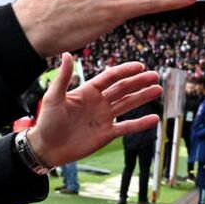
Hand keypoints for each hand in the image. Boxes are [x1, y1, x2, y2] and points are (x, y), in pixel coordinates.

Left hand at [27, 52, 160, 166]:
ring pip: (127, 105)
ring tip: (158, 90)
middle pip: (122, 89)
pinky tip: (154, 118)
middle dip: (138, 82)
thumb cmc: (47, 122)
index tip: (139, 65)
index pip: (110, 77)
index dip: (125, 71)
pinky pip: (127, 127)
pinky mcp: (107, 134)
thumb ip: (63, 77)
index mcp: (88, 91)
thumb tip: (66, 54)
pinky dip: (140, 123)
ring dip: (142, 97)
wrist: (47, 148)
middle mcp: (98, 102)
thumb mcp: (54, 97)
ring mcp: (104, 118)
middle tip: (154, 75)